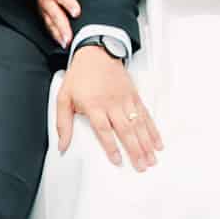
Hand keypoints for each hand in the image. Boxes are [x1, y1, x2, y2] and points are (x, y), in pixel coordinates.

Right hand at [34, 0, 88, 51]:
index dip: (69, 4)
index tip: (77, 13)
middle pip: (55, 14)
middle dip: (62, 27)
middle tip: (70, 38)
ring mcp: (43, 7)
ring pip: (50, 23)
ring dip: (58, 34)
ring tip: (66, 44)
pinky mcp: (43, 12)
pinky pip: (48, 25)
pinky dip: (54, 35)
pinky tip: (61, 42)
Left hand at [55, 45, 162, 171]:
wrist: (96, 52)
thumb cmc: (79, 76)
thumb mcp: (64, 98)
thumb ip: (63, 123)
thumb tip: (62, 145)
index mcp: (94, 105)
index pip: (104, 129)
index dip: (111, 146)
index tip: (118, 161)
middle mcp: (112, 103)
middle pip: (125, 130)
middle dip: (135, 150)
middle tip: (142, 166)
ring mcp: (125, 99)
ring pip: (138, 124)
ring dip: (146, 143)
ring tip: (152, 159)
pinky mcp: (134, 96)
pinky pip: (145, 115)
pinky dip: (152, 129)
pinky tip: (157, 142)